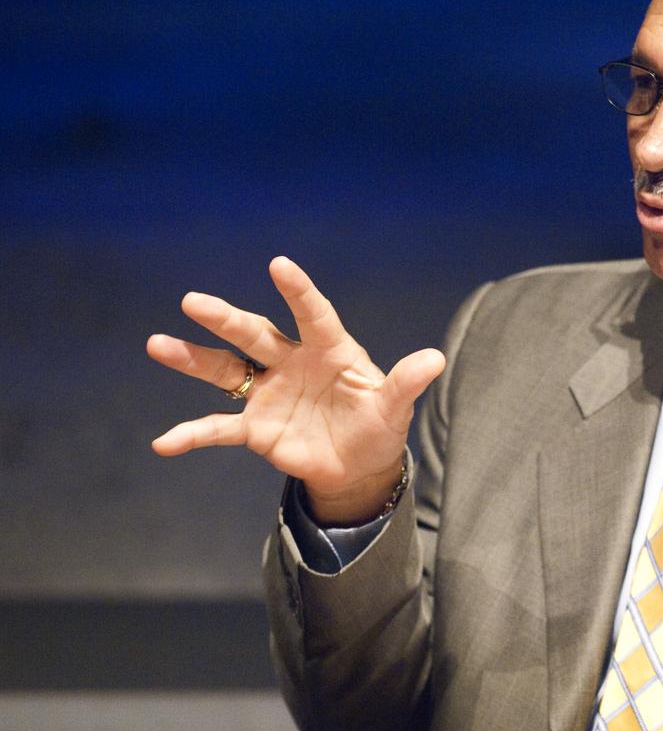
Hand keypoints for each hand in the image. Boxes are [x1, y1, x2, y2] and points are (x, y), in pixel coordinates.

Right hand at [147, 256, 444, 523]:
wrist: (358, 466)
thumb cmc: (378, 426)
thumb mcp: (394, 407)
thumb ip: (406, 382)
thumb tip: (436, 359)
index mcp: (329, 350)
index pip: (313, 314)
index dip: (298, 292)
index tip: (279, 264)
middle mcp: (292, 363)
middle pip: (255, 335)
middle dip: (226, 319)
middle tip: (194, 301)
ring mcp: (269, 394)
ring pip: (226, 370)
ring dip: (193, 359)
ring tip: (158, 344)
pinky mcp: (256, 428)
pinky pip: (219, 429)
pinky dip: (192, 435)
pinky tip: (164, 443)